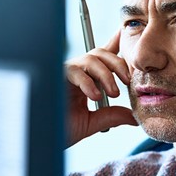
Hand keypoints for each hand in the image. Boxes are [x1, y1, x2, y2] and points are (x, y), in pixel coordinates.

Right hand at [65, 29, 137, 146]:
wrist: (41, 138)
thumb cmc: (60, 129)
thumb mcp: (92, 123)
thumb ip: (111, 116)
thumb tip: (134, 117)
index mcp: (85, 79)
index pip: (103, 58)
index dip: (116, 44)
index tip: (128, 37)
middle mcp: (76, 73)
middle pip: (100, 53)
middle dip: (118, 64)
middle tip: (128, 82)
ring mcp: (65, 73)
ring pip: (90, 59)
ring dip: (106, 74)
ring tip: (114, 94)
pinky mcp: (55, 77)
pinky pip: (74, 71)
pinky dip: (87, 82)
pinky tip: (94, 96)